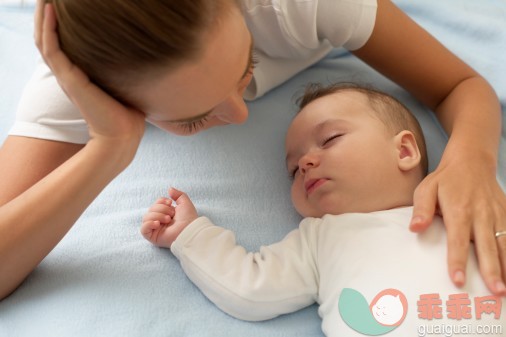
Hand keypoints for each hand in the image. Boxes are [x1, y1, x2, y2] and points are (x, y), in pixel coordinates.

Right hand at [35, 1, 144, 154]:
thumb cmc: (127, 115)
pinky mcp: (70, 80)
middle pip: (48, 38)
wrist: (123, 136)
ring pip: (45, 40)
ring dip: (42, 16)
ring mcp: (67, 77)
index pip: (61, 44)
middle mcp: (69, 74)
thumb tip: (141, 58)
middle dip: (46, 15)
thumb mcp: (122, 86)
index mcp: (79, 76)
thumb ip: (122, 72)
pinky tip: (50, 10)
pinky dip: (48, 29)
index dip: (57, 25)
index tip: (62, 5)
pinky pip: (52, 49)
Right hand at [141, 188, 198, 247]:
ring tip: (168, 219)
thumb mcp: (184, 202)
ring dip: (157, 216)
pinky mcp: (152, 237)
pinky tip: (157, 224)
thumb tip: (169, 189)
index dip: (161, 201)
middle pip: (151, 209)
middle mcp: (159, 221)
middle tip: (171, 214)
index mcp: (165, 213)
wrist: (189, 230)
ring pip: (146, 217)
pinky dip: (148, 224)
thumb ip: (178, 194)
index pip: (155, 204)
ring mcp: (155, 229)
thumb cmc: (189, 218)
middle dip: (161, 209)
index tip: (170, 203)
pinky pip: (143, 229)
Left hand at [411, 151, 505, 295]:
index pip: (458, 240)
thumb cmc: (445, 180)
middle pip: (487, 247)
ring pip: (505, 244)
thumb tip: (415, 228)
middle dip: (492, 271)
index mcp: (459, 210)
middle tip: (496, 292)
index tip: (458, 279)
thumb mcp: (426, 189)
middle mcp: (481, 214)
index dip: (458, 260)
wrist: (471, 161)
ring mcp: (497, 215)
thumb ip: (421, 209)